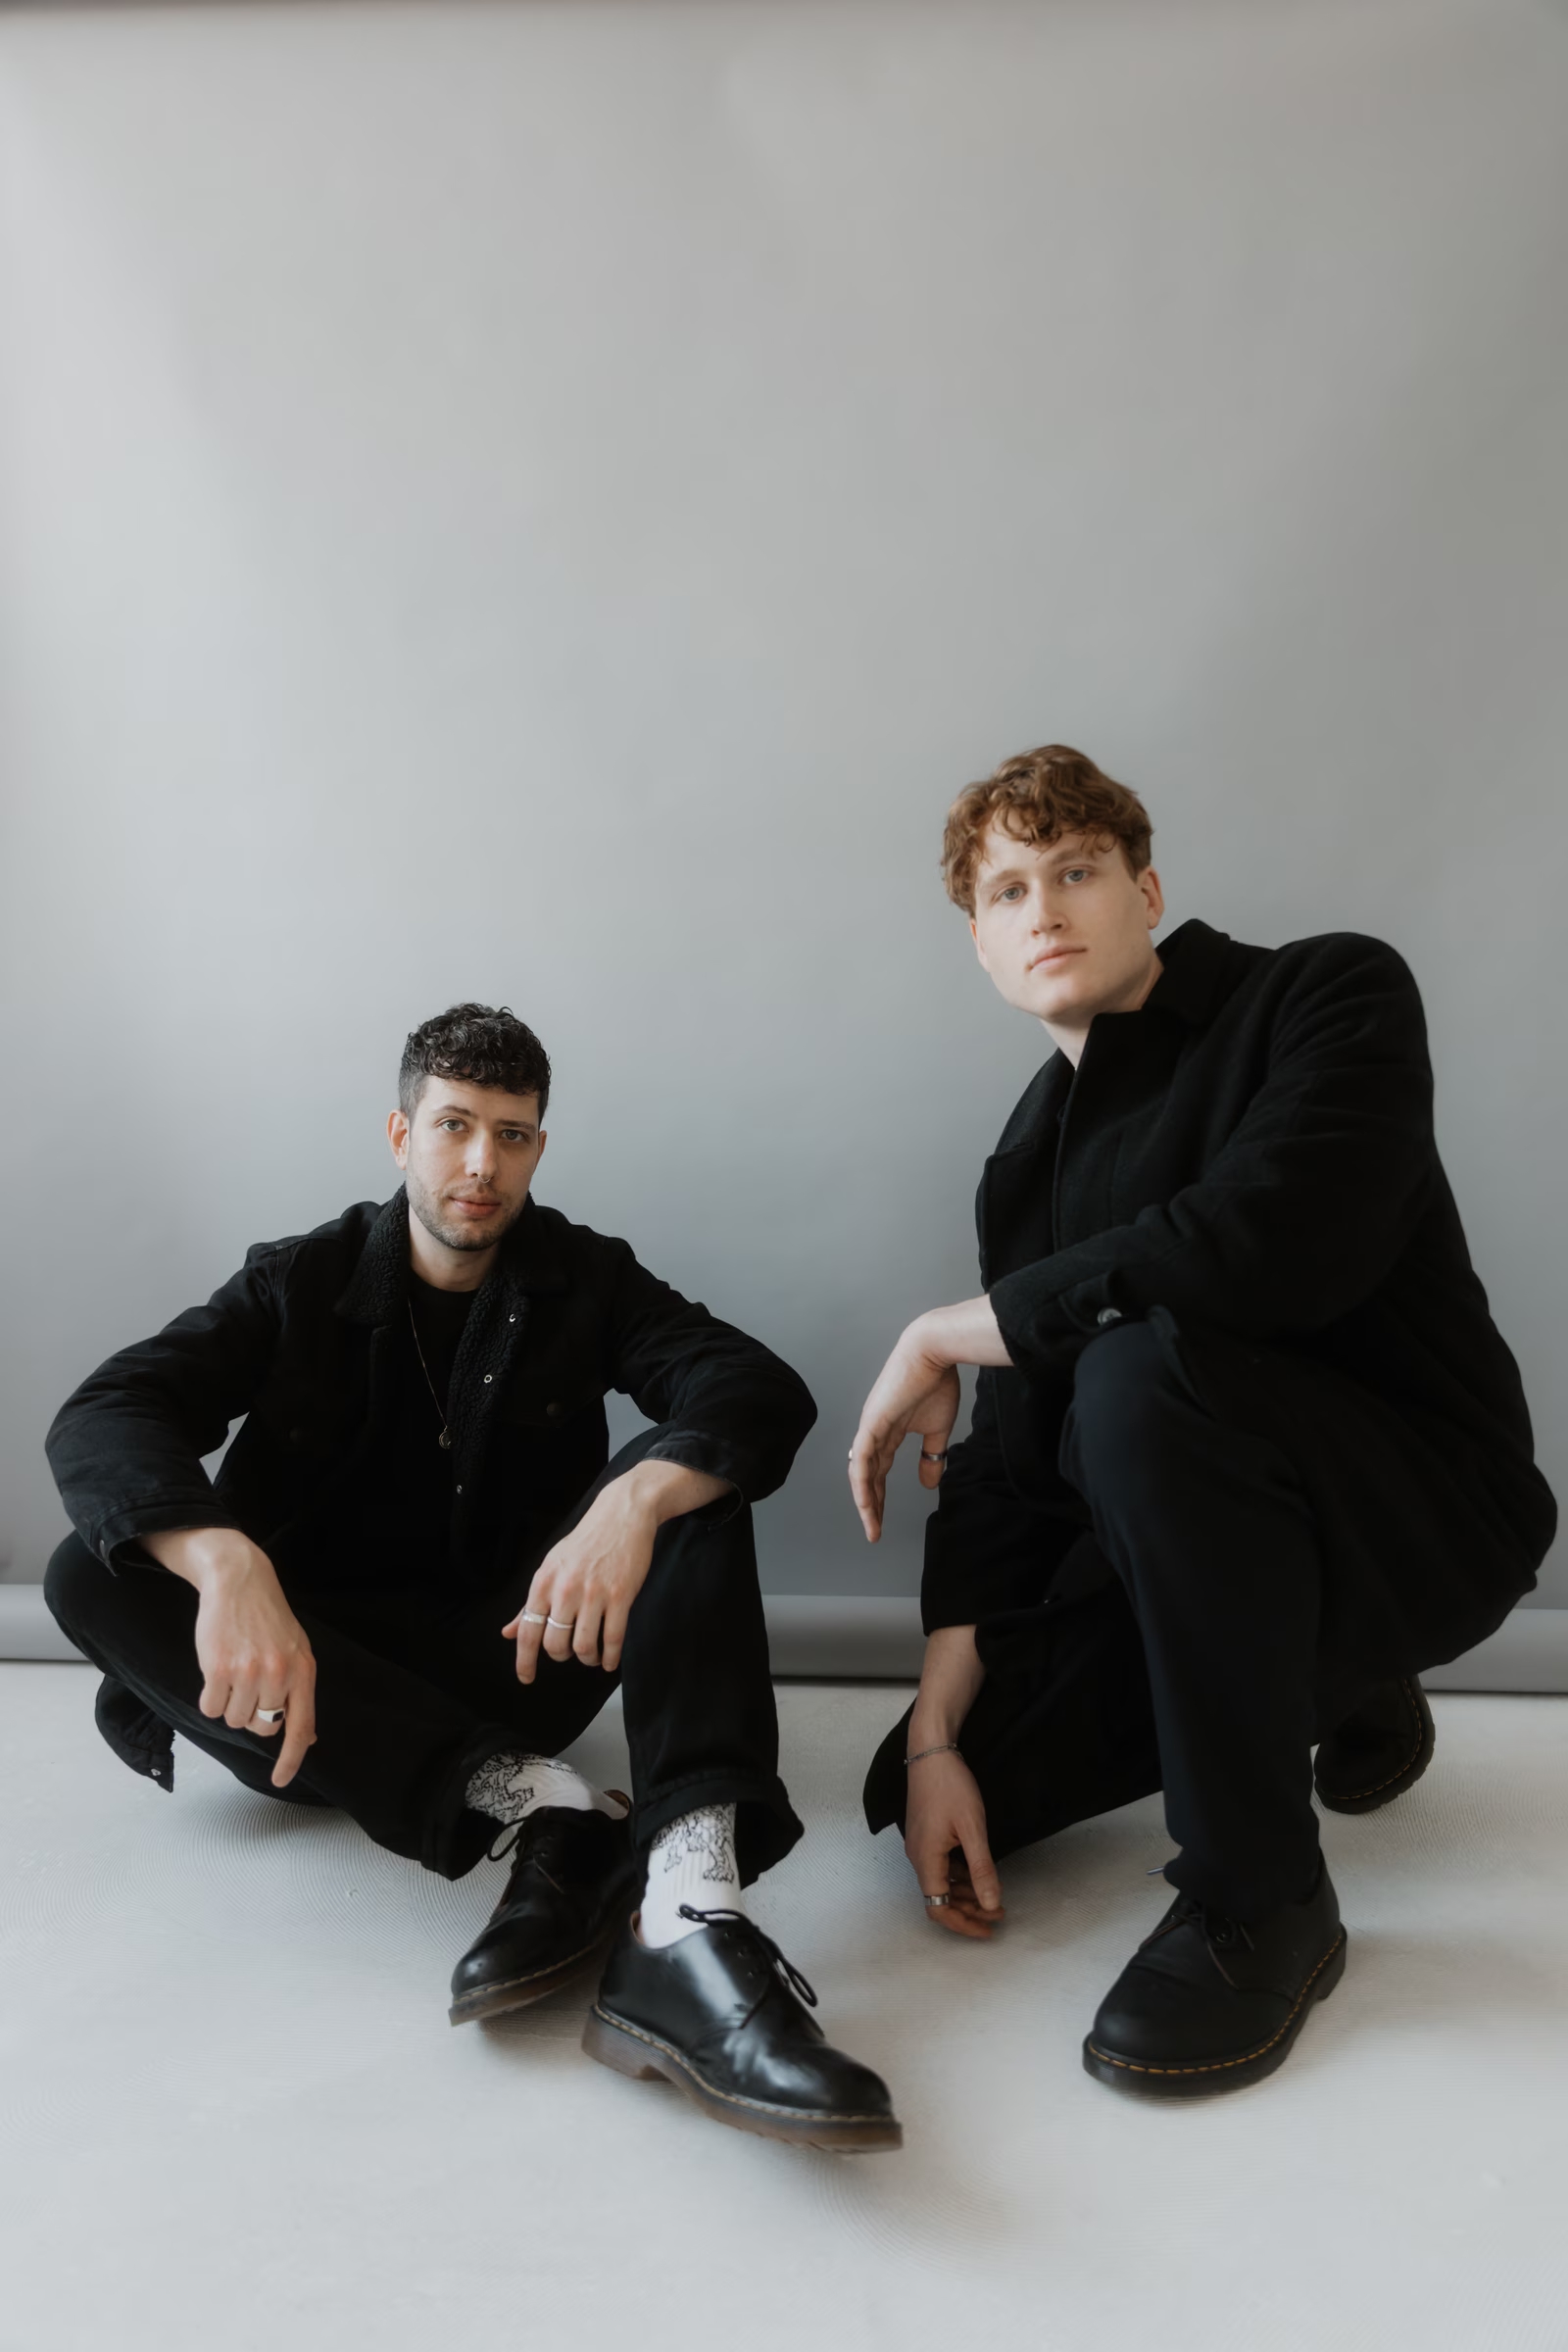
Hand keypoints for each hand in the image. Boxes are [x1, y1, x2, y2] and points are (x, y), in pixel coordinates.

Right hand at [144, 1529, 317, 1788]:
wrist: (238, 1580)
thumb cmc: (267, 1618)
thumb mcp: (297, 1649)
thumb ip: (300, 1691)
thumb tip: (307, 1737)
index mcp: (303, 1671)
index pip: (301, 1726)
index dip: (291, 1758)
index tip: (281, 1780)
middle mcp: (279, 1674)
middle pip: (261, 1726)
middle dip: (252, 1714)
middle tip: (248, 1685)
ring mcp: (248, 1673)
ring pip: (233, 1719)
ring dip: (229, 1703)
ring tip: (234, 1670)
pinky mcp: (218, 1669)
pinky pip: (210, 1708)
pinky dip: (210, 1697)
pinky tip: (216, 1670)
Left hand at [504, 1460, 727, 1682]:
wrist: (621, 1515)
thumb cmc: (584, 1543)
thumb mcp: (550, 1567)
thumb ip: (530, 1604)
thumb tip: (508, 1633)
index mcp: (543, 1583)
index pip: (527, 1631)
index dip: (524, 1661)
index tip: (526, 1678)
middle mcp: (565, 1590)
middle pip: (556, 1645)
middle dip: (561, 1656)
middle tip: (569, 1651)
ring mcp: (594, 1594)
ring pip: (584, 1646)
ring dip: (587, 1658)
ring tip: (591, 1656)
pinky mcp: (621, 1596)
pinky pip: (613, 1639)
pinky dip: (610, 1657)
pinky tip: (609, 1661)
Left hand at [849, 1321, 961, 1542]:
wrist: (934, 1352)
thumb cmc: (937, 1382)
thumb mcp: (938, 1429)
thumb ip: (932, 1455)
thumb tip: (929, 1483)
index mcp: (888, 1433)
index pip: (879, 1472)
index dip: (880, 1497)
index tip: (883, 1521)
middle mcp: (874, 1432)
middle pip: (867, 1477)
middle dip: (871, 1506)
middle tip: (875, 1532)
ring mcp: (871, 1427)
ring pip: (861, 1472)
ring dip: (866, 1501)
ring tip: (872, 1525)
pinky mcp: (873, 1422)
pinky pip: (862, 1458)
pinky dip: (862, 1481)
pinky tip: (865, 1502)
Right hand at [904, 1749, 1003, 1939]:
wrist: (931, 1752)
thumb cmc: (951, 1786)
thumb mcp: (973, 1828)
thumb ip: (982, 1869)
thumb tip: (990, 1905)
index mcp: (926, 1859)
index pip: (938, 1908)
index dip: (963, 1925)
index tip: (988, 1930)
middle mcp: (917, 1857)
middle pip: (939, 1898)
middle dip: (970, 1910)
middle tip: (999, 1913)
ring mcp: (919, 1845)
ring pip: (941, 1883)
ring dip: (966, 1893)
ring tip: (993, 1896)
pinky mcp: (925, 1835)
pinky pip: (940, 1866)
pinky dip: (959, 1876)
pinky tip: (977, 1873)